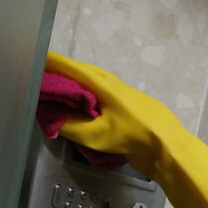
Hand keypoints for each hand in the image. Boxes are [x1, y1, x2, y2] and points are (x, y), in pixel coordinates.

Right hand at [45, 52, 181, 170]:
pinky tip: (90, 107)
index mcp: (105, 85)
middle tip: (48, 74)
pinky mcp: (134, 110)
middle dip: (67, 72)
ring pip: (99, 84)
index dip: (54, 63)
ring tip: (65, 91)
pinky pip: (108, 97)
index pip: (73, 68)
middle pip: (87, 72)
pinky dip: (94, 97)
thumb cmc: (133, 137)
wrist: (170, 150)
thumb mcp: (95, 135)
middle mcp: (116, 85)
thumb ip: (70, 126)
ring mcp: (128, 97)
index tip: (38, 56)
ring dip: (81, 85)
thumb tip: (53, 119)